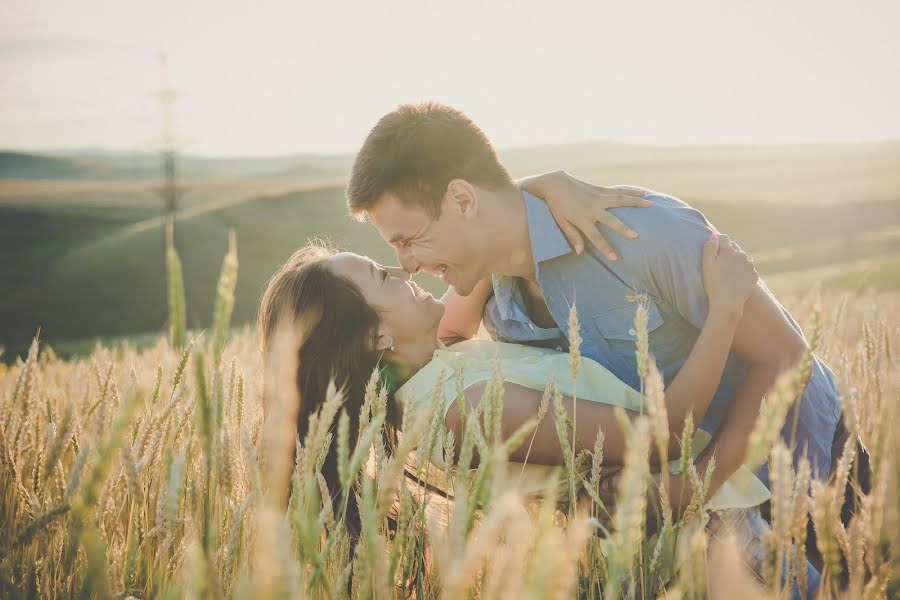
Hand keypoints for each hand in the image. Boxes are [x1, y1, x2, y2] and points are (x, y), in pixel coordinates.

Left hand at [519, 171, 651, 258]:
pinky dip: (631, 191)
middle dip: (623, 229)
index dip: (605, 248)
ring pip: (619, 200)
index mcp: (582, 219)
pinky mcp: (599, 189)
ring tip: (651, 205)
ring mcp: (597, 197)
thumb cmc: (556, 206)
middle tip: (636, 236)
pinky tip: (643, 192)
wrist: (554, 184)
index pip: (595, 237)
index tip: (615, 258)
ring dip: (635, 203)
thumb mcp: (561, 222)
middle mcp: (592, 208)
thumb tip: (579, 252)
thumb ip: (572, 236)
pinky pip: (617, 191)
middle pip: (610, 220)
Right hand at [701, 233, 758, 316]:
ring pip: (742, 258)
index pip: (724, 239)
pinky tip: (735, 279)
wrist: (727, 303)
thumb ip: (710, 247)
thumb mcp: (706, 264)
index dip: (717, 243)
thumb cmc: (713, 283)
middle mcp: (742, 255)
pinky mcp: (754, 276)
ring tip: (728, 272)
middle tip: (719, 263)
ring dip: (736, 261)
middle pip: (734, 248)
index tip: (713, 251)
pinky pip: (748, 269)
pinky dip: (743, 271)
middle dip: (728, 252)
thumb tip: (713, 235)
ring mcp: (750, 266)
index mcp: (730, 250)